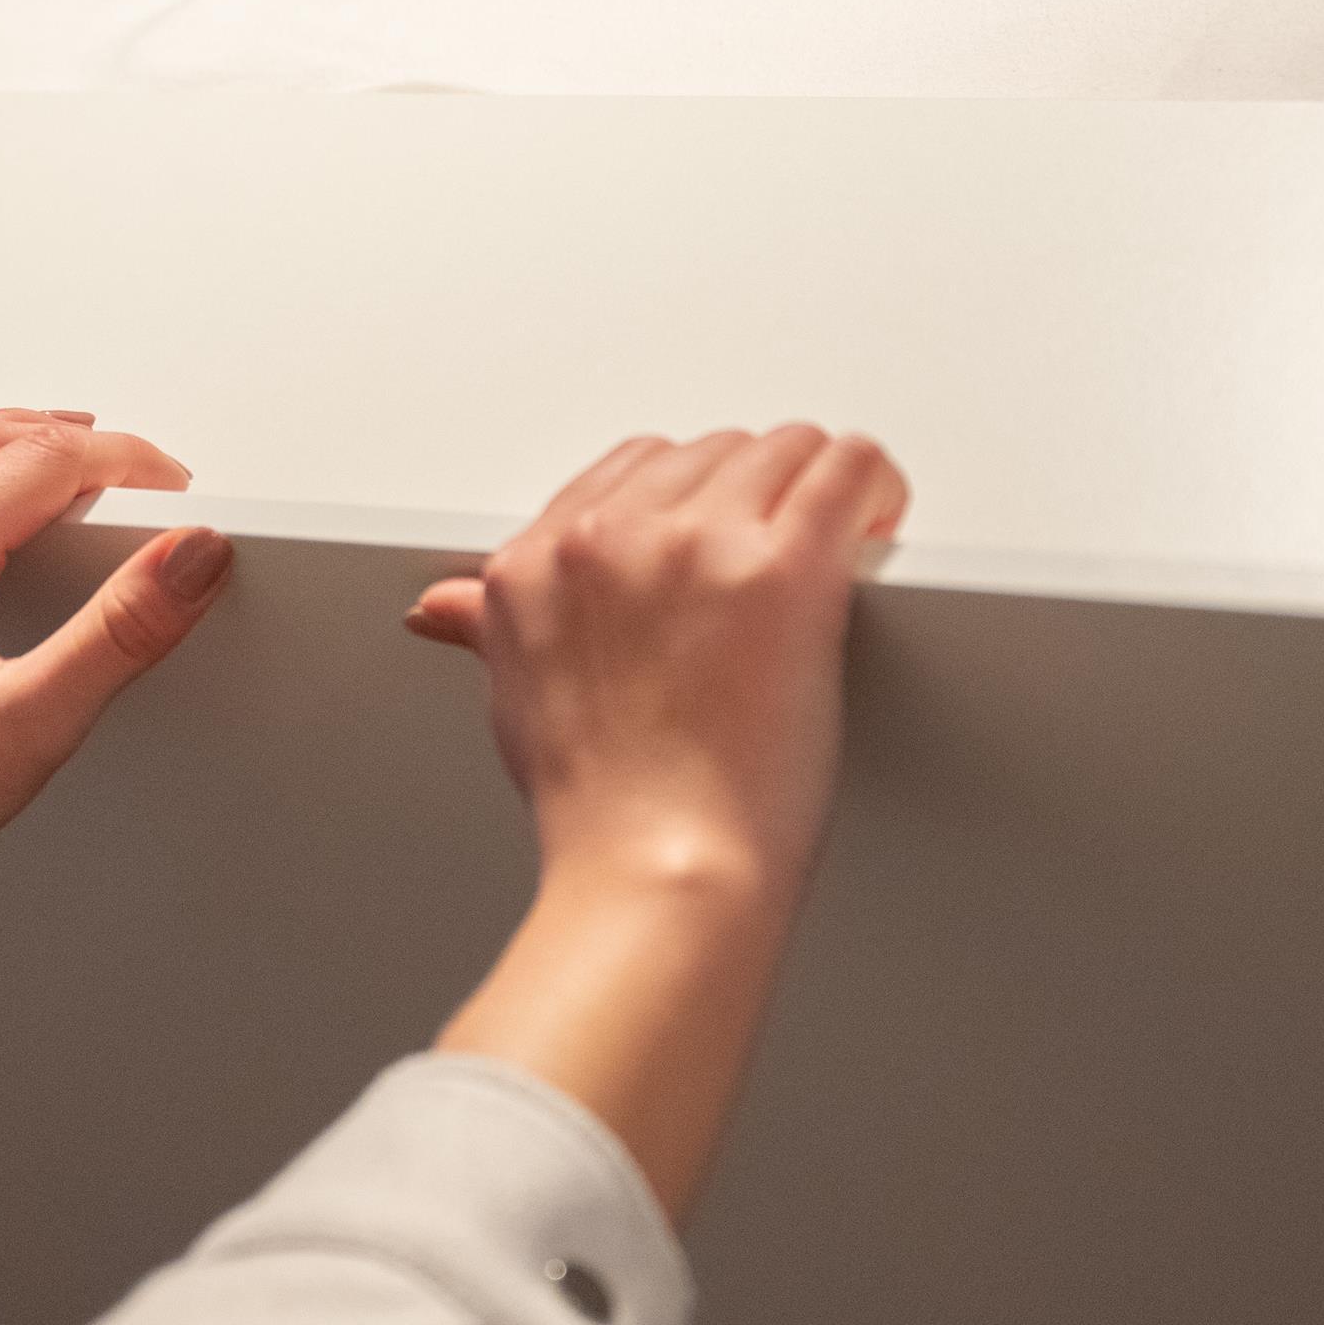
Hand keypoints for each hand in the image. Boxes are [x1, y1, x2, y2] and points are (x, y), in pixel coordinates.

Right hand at [409, 427, 906, 1219]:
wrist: (658, 877)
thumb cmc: (600, 813)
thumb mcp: (516, 701)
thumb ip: (490, 626)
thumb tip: (446, 605)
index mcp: (536, 563)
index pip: (626, 472)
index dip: (688, 503)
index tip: (722, 539)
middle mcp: (608, 539)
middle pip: (707, 455)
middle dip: (751, 497)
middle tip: (782, 557)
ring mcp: (697, 545)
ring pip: (781, 448)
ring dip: (816, 487)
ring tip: (840, 540)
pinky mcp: (782, 568)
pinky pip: (845, 468)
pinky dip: (872, 486)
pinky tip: (877, 520)